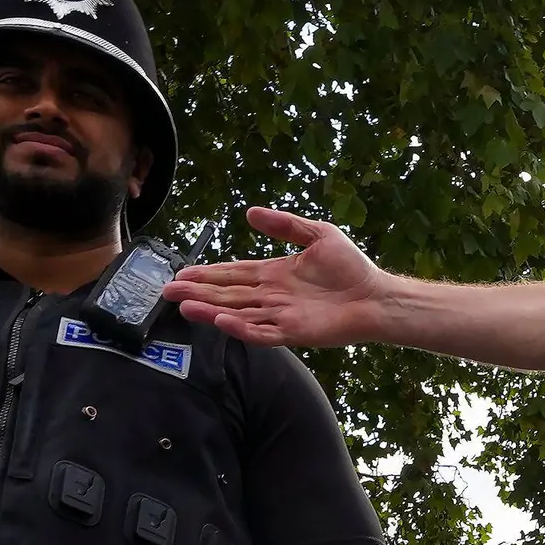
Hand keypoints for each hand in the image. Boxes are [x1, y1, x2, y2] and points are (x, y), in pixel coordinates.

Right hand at [167, 209, 392, 347]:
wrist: (377, 295)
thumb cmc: (352, 267)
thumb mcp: (317, 234)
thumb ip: (285, 224)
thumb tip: (250, 212)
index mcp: (273, 274)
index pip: (232, 274)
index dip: (207, 274)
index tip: (181, 274)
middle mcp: (271, 296)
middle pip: (227, 295)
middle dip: (197, 293)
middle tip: (167, 292)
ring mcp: (280, 316)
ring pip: (237, 314)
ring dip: (210, 311)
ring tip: (184, 307)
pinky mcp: (293, 332)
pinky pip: (262, 332)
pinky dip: (241, 329)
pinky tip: (221, 322)